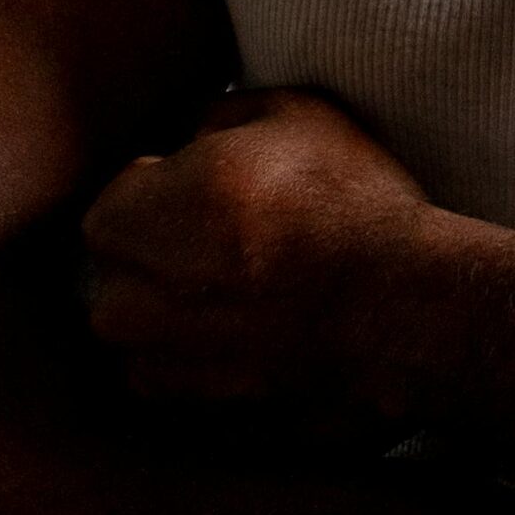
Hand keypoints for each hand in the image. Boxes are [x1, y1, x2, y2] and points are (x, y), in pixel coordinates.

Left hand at [81, 86, 460, 430]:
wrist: (399, 307)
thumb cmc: (348, 203)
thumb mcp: (295, 113)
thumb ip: (223, 114)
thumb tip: (195, 132)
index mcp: (147, 213)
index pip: (115, 196)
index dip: (164, 186)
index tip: (208, 186)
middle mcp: (135, 293)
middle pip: (117, 263)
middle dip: (158, 245)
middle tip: (227, 232)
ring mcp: (161, 357)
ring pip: (135, 319)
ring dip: (169, 300)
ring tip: (242, 279)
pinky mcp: (193, 401)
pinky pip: (164, 366)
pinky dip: (193, 345)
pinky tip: (251, 320)